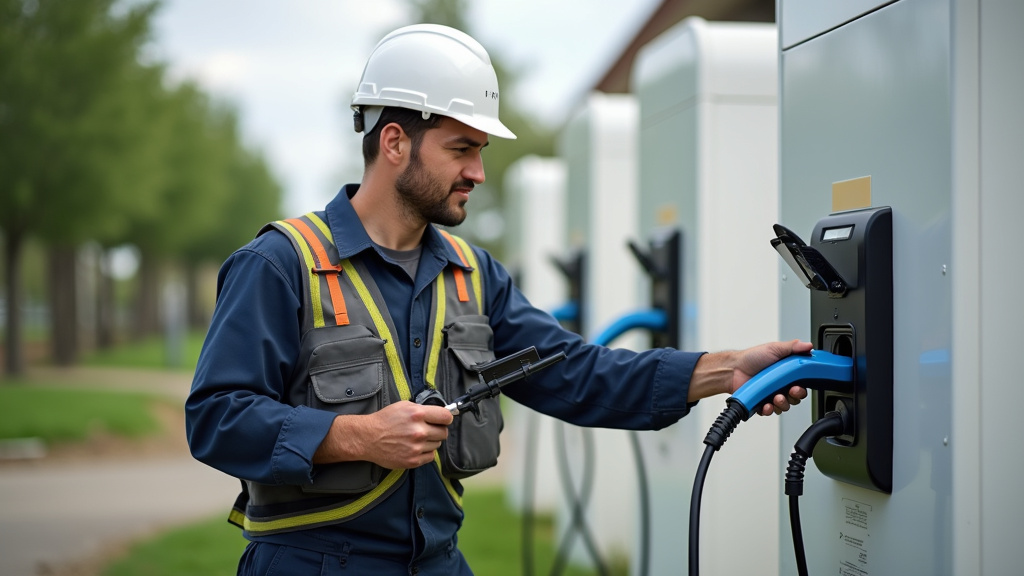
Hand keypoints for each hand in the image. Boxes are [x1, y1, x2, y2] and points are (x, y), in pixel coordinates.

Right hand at [314, 401, 453, 468]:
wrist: (368, 438)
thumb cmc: (385, 420)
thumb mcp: (403, 406)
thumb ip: (422, 409)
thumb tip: (439, 413)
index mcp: (417, 415)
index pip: (446, 417)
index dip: (446, 418)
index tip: (443, 420)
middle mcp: (419, 431)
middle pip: (444, 432)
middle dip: (438, 430)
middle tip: (429, 429)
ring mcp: (416, 448)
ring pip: (437, 444)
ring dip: (431, 441)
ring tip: (417, 438)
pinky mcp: (412, 461)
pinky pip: (430, 456)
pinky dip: (426, 452)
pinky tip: (416, 447)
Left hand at [689, 339, 810, 415]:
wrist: (733, 369)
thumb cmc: (751, 358)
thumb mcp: (774, 348)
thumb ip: (793, 347)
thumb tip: (808, 345)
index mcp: (786, 373)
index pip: (802, 384)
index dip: (803, 387)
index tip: (800, 386)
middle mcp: (780, 385)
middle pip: (796, 397)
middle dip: (795, 396)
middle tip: (790, 391)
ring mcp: (771, 395)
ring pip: (784, 405)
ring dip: (782, 403)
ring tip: (776, 397)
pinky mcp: (762, 403)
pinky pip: (770, 411)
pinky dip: (769, 409)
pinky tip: (767, 405)